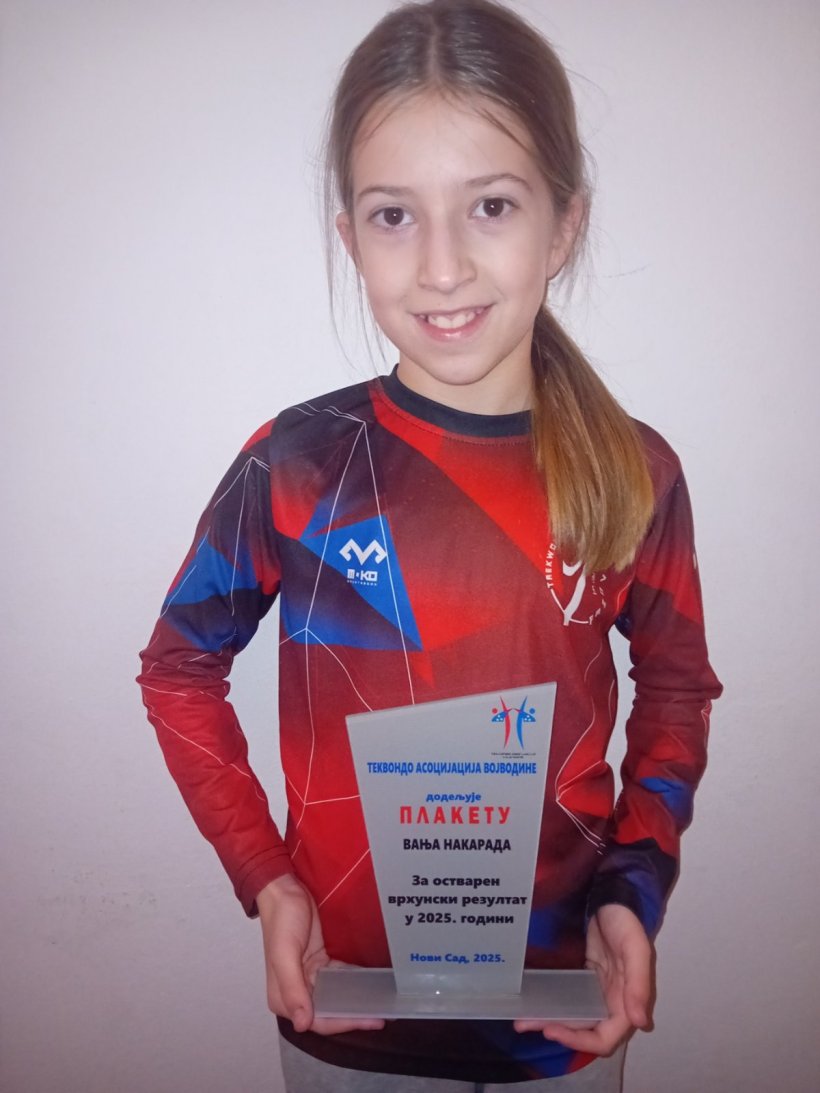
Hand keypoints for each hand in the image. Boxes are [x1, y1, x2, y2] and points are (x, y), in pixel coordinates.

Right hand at [256, 873, 384, 1035]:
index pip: (317, 1021)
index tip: (371, 1021)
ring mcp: (310, 977)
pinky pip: (340, 978)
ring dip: (357, 1001)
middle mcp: (297, 992)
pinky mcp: (320, 963)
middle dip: (354, 1015)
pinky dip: (355, 982)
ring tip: (382, 1002)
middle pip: (329, 1011)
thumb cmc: (282, 921)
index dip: (344, 1023)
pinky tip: (372, 984)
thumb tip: (302, 1025)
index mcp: (283, 998)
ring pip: (336, 996)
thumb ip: (293, 989)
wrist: (285, 890)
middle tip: (384, 1015)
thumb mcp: (284, 954)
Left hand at [514, 903, 652, 1054]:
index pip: (604, 1038)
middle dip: (557, 1032)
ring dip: (550, 1020)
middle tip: (525, 1024)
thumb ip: (638, 985)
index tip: (553, 1030)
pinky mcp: (585, 978)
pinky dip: (554, 1003)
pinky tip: (534, 1000)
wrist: (612, 897)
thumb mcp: (636, 950)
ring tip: (521, 1020)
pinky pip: (569, 998)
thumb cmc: (626, 923)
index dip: (580, 1042)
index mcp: (626, 1002)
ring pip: (574, 1016)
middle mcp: (612, 1002)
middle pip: (584, 1030)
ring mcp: (597, 990)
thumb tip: (641, 1022)